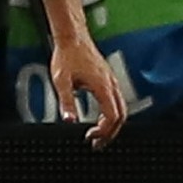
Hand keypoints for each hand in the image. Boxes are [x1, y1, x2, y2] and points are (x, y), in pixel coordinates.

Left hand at [45, 34, 127, 148]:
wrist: (73, 38)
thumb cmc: (67, 56)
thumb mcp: (61, 81)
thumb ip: (66, 101)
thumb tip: (69, 121)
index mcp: (103, 87)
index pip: (112, 117)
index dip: (104, 132)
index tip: (89, 137)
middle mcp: (112, 85)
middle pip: (121, 116)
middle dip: (110, 133)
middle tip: (96, 144)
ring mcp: (112, 82)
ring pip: (121, 110)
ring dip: (112, 126)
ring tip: (97, 136)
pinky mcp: (109, 80)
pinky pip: (117, 102)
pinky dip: (112, 115)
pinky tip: (99, 120)